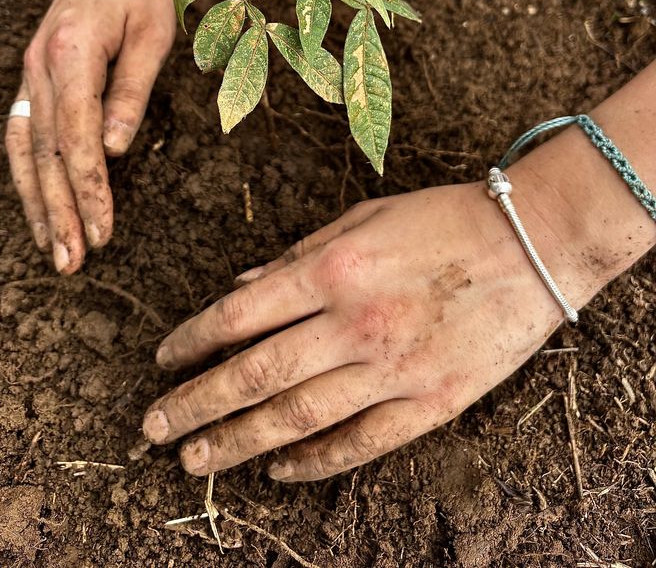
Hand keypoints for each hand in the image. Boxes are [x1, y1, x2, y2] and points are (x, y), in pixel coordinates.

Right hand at [6, 0, 175, 273]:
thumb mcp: (153, 33)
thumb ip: (132, 91)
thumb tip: (115, 151)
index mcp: (71, 52)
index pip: (76, 136)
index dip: (88, 188)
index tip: (102, 231)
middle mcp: (40, 65)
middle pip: (44, 152)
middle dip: (58, 211)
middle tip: (72, 262)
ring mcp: (31, 71)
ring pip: (25, 150)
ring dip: (37, 202)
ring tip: (52, 250)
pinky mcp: (35, 77)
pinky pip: (23, 134)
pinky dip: (28, 175)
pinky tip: (39, 207)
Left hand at [141, 183, 585, 481]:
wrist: (535, 242)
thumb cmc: (444, 218)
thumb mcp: (364, 218)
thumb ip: (298, 256)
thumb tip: (241, 289)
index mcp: (334, 268)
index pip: (241, 315)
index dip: (193, 340)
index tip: (163, 360)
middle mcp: (354, 323)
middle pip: (256, 375)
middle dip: (197, 404)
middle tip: (153, 429)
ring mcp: (394, 369)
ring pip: (298, 417)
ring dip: (239, 442)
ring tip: (195, 461)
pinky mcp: (433, 403)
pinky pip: (362, 443)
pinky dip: (315, 462)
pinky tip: (279, 470)